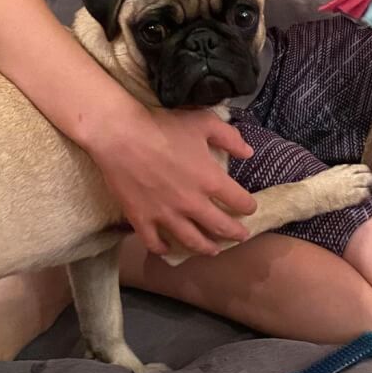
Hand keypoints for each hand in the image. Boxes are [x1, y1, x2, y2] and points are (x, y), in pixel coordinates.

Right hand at [84, 103, 256, 258]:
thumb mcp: (204, 122)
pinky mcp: (141, 218)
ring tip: (214, 250)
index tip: (250, 208)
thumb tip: (248, 152)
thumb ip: (230, 138)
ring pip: (191, 240)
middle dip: (234, 233)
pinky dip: (163, 248)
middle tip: (241, 237)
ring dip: (206, 247)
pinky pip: (154, 242)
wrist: (121, 134)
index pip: (239, 200)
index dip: (248, 206)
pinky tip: (167, 249)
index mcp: (210, 179)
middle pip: (220, 226)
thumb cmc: (164, 126)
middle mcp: (191, 203)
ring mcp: (166, 214)